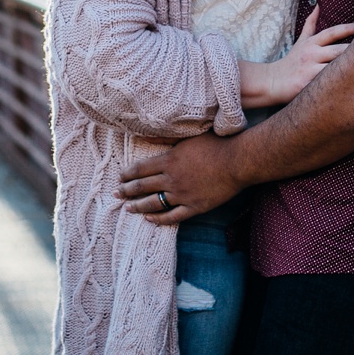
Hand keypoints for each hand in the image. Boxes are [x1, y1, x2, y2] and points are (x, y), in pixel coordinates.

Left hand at [116, 132, 238, 224]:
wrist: (237, 161)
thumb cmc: (215, 144)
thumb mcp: (188, 136)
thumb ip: (166, 137)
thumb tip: (147, 134)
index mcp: (168, 161)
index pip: (140, 169)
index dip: (127, 174)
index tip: (119, 178)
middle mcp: (171, 179)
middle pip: (142, 187)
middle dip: (127, 191)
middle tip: (116, 194)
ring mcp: (182, 195)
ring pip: (153, 204)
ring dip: (138, 206)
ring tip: (128, 208)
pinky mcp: (194, 207)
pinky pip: (172, 217)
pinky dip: (159, 219)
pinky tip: (150, 220)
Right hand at [239, 6, 353, 107]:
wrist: (274, 82)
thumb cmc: (292, 62)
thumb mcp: (300, 41)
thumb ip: (310, 24)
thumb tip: (318, 5)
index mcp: (312, 43)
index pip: (332, 32)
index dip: (347, 28)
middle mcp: (311, 54)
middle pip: (338, 50)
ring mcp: (309, 69)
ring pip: (334, 68)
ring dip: (351, 68)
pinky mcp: (308, 84)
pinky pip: (327, 84)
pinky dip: (340, 85)